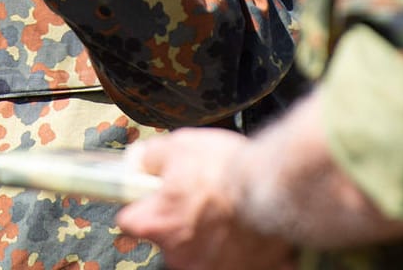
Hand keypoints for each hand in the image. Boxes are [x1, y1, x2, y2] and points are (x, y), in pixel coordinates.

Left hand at [117, 129, 297, 269]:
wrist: (273, 186)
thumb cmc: (227, 169)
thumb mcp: (179, 146)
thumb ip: (151, 157)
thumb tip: (141, 160)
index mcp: (158, 222)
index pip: (129, 221)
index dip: (140, 206)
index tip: (150, 198)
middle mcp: (179, 253)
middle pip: (167, 239)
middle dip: (180, 220)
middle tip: (200, 198)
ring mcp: (209, 267)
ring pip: (200, 251)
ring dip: (210, 234)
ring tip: (228, 210)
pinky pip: (235, 261)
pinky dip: (240, 248)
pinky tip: (247, 228)